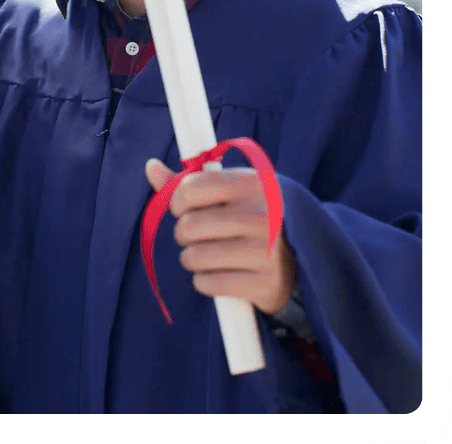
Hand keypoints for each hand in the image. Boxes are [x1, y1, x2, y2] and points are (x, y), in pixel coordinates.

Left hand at [145, 160, 295, 314]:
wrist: (300, 256)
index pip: (191, 187)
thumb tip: (151, 166)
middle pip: (188, 226)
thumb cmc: (252, 214)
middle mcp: (262, 214)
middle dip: (185, 233)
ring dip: (193, 259)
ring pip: (194, 257)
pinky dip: (205, 282)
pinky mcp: (266, 284)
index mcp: (252, 183)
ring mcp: (267, 251)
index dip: (178, 200)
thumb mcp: (230, 190)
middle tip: (200, 235)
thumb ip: (188, 181)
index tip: (184, 207)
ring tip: (209, 255)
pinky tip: (220, 274)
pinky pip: (209, 284)